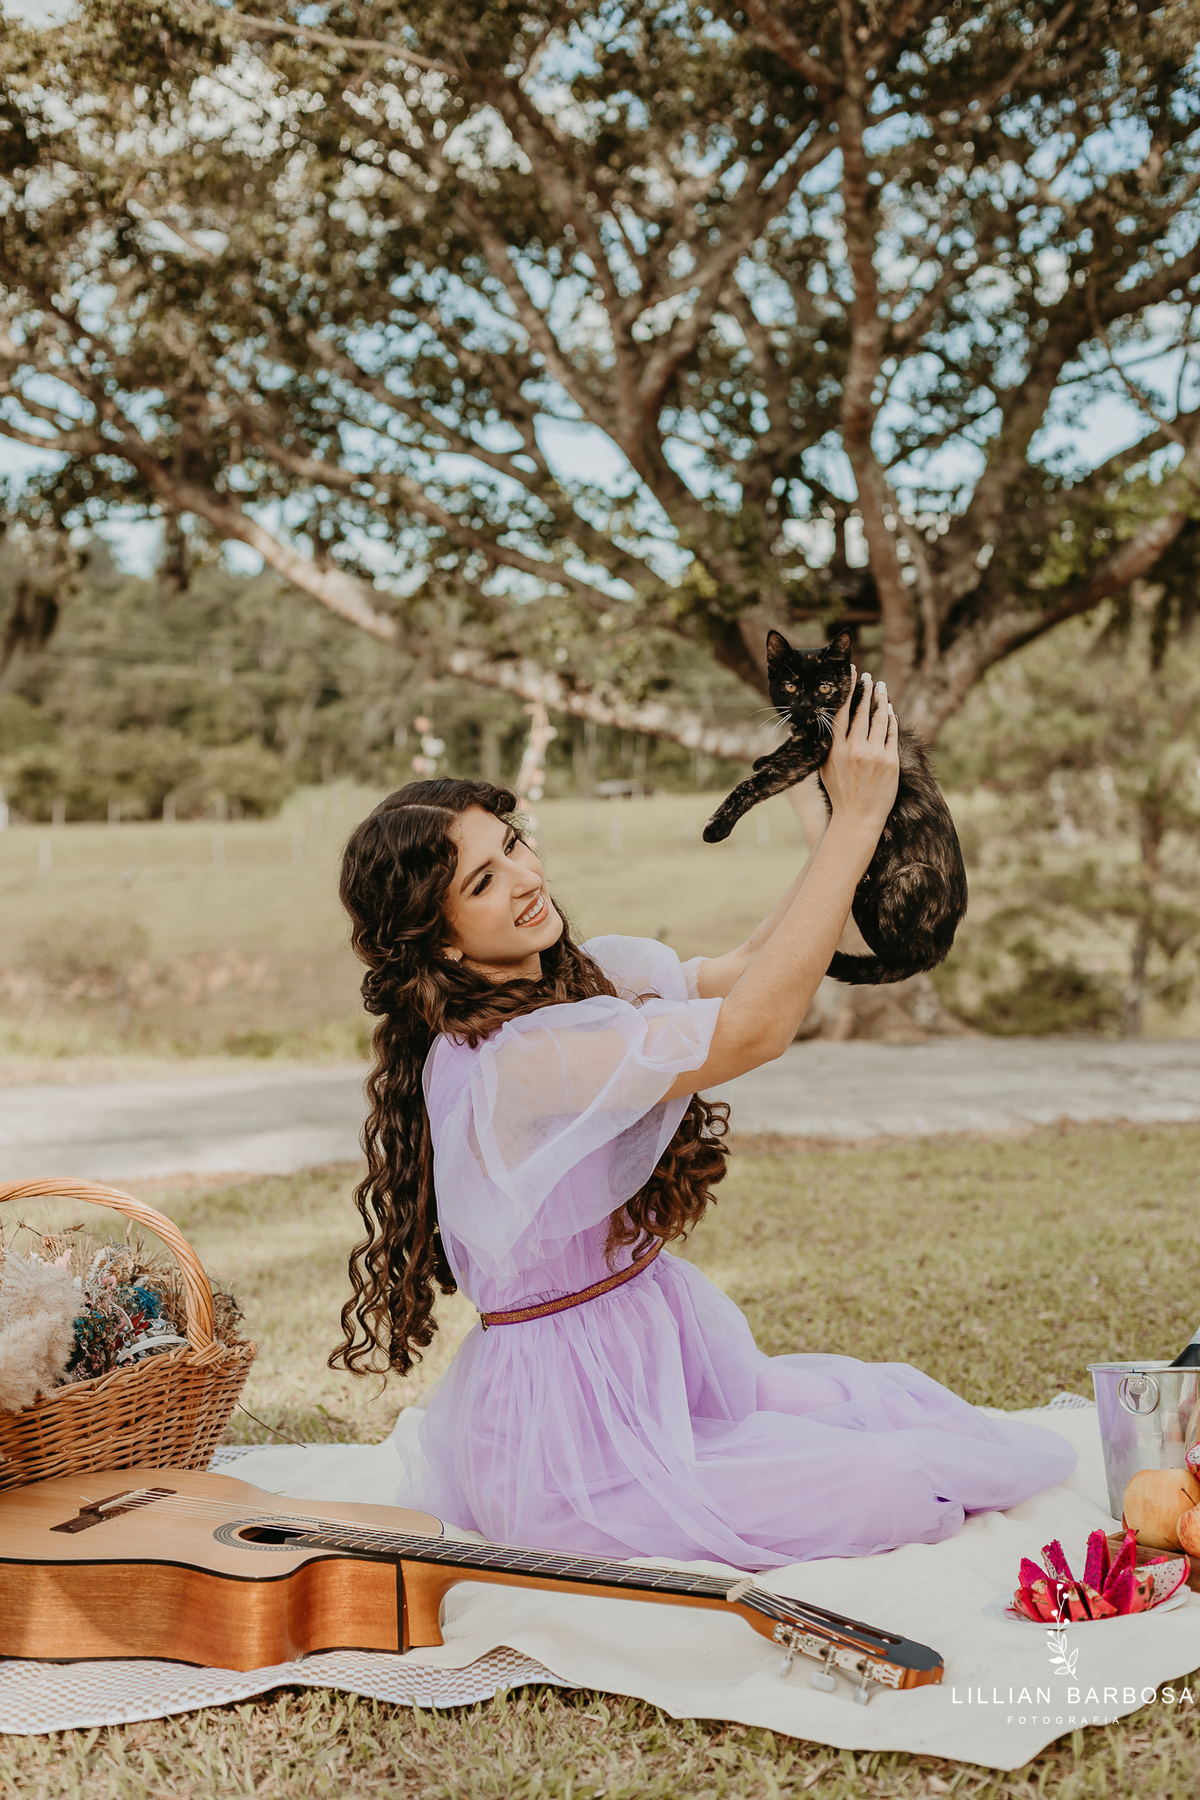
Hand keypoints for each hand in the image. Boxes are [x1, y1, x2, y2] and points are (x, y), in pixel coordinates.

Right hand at [821, 669, 898, 834]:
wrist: (857, 818)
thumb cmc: (839, 793)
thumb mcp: (824, 767)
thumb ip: (824, 744)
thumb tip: (817, 724)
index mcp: (835, 749)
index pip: (841, 712)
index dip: (846, 690)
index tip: (851, 674)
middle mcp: (854, 749)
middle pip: (861, 711)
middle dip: (865, 690)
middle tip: (868, 677)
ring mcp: (874, 755)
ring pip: (879, 719)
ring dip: (881, 700)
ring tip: (881, 688)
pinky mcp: (890, 762)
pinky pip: (891, 734)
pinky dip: (891, 720)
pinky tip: (890, 711)